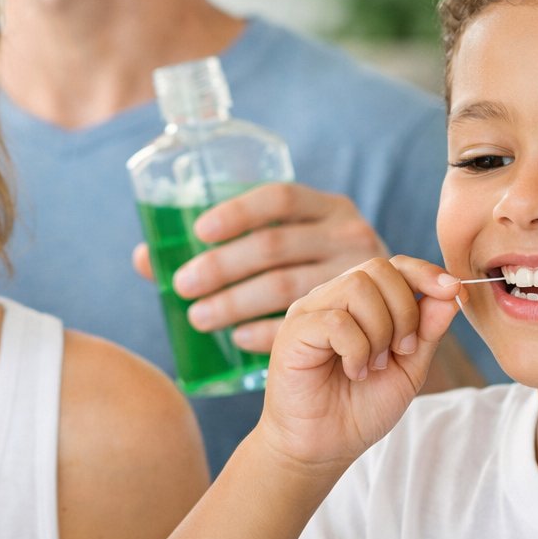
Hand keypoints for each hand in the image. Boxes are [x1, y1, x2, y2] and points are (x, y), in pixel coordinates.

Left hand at [131, 182, 386, 351]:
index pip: (279, 198)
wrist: (394, 316)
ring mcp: (360, 274)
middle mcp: (349, 233)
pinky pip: (307, 324)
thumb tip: (143, 258)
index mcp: (327, 206)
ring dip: (236, 303)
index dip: (238, 212)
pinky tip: (237, 340)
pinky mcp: (367, 314)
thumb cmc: (315, 273)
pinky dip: (266, 332)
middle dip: (223, 266)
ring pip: (287, 286)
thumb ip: (226, 247)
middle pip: (274, 246)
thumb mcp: (287, 246)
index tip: (198, 232)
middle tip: (183, 286)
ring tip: (199, 318)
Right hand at [256, 255, 459, 470]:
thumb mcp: (409, 368)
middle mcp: (331, 298)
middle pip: (378, 270)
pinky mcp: (293, 332)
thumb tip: (451, 293)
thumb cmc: (360, 409)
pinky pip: (336, 320)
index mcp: (358, 303)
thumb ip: (427, 331)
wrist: (322, 448)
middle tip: (401, 351)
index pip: (393, 266)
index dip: (425, 273)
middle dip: (405, 310)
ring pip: (357, 287)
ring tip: (373, 365)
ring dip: (380, 330)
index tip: (453, 291)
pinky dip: (356, 349)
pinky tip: (355, 372)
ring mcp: (309, 312)